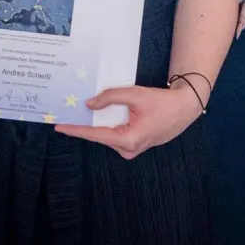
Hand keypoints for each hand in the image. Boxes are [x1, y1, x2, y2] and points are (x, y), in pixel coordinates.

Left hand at [56, 84, 204, 158]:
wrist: (185, 109)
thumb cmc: (163, 102)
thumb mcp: (136, 94)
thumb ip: (111, 98)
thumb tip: (90, 105)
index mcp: (129, 140)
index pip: (96, 135)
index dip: (76, 130)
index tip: (60, 126)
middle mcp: (129, 149)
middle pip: (100, 136)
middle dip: (85, 124)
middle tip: (68, 113)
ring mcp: (132, 149)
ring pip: (108, 135)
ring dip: (97, 124)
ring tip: (82, 111)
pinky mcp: (135, 145)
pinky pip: (116, 135)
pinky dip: (108, 125)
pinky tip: (101, 115)